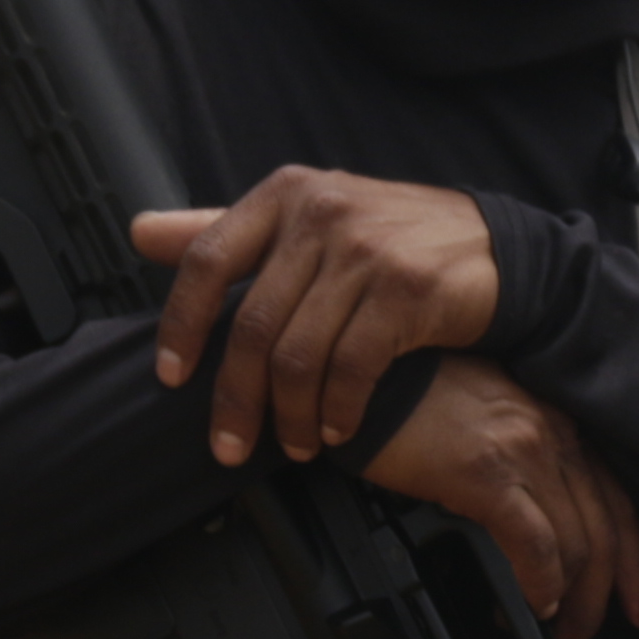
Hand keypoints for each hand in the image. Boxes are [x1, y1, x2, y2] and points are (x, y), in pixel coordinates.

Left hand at [138, 171, 500, 466]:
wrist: (497, 249)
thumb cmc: (394, 240)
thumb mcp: (308, 219)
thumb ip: (227, 230)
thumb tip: (141, 232)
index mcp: (286, 194)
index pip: (208, 259)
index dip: (182, 325)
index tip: (172, 376)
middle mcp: (321, 214)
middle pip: (252, 323)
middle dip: (236, 398)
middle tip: (228, 444)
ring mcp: (366, 250)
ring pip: (300, 354)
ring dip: (291, 416)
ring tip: (295, 444)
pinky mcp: (406, 289)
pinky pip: (352, 367)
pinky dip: (338, 410)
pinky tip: (337, 428)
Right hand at [365, 355, 638, 638]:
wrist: (359, 375)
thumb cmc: (408, 397)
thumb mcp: (484, 423)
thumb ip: (519, 463)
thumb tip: (532, 523)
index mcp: (555, 420)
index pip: (617, 498)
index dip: (635, 559)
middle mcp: (551, 431)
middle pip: (606, 529)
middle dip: (607, 594)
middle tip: (591, 634)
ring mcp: (524, 450)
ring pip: (577, 543)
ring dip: (572, 602)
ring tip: (557, 633)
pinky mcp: (486, 472)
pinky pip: (535, 543)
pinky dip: (540, 583)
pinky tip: (534, 604)